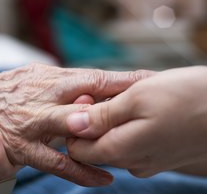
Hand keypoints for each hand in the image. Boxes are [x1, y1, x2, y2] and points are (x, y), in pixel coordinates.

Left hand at [66, 66, 206, 177]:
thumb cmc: (187, 98)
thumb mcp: (136, 98)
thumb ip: (101, 116)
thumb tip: (71, 125)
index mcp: (120, 150)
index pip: (76, 149)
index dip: (75, 123)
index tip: (89, 99)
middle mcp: (132, 163)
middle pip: (95, 145)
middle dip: (96, 119)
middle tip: (115, 95)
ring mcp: (149, 162)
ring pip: (115, 141)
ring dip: (116, 119)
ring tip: (135, 98)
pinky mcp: (162, 156)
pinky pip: (134, 142)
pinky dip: (132, 124)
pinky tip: (148, 107)